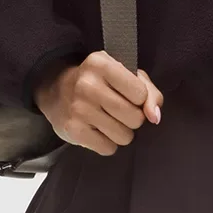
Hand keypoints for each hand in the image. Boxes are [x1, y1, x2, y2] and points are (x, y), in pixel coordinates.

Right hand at [35, 51, 163, 153]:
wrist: (56, 92)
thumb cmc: (100, 83)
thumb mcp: (125, 75)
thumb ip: (149, 92)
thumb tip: (155, 117)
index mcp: (102, 64)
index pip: (141, 94)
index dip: (140, 100)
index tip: (128, 96)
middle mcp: (88, 85)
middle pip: (134, 118)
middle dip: (133, 119)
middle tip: (118, 111)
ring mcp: (79, 108)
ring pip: (124, 136)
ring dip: (121, 133)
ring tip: (108, 121)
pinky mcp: (73, 130)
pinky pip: (108, 148)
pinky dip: (107, 143)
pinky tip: (97, 130)